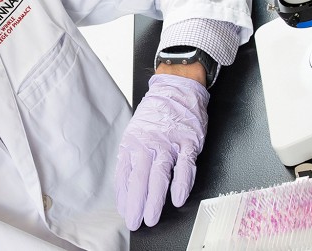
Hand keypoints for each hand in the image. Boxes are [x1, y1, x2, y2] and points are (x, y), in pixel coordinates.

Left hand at [115, 74, 208, 229]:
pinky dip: (181, 183)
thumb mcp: (136, 134)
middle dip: (136, 203)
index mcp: (133, 143)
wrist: (177, 89)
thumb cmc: (156, 116)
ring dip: (155, 198)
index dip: (124, 195)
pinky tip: (177, 198)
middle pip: (140, 178)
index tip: (124, 212)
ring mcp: (169, 143)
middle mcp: (149, 144)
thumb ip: (131, 160)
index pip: (125, 174)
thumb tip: (125, 190)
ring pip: (159, 174)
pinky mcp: (188, 142)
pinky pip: (185, 166)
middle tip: (134, 221)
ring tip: (152, 217)